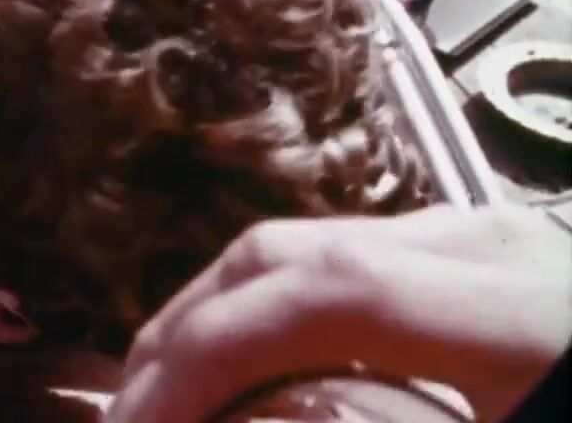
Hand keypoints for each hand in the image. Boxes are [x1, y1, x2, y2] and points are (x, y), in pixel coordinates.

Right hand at [106, 204, 571, 422]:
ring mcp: (466, 232)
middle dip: (185, 328)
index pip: (322, 292)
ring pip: (299, 244)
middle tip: (129, 410)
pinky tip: (247, 356)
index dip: (211, 351)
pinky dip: (266, 307)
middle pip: (286, 250)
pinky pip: (334, 260)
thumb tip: (256, 419)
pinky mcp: (463, 248)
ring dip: (214, 311)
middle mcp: (473, 239)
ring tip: (166, 381)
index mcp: (506, 302)